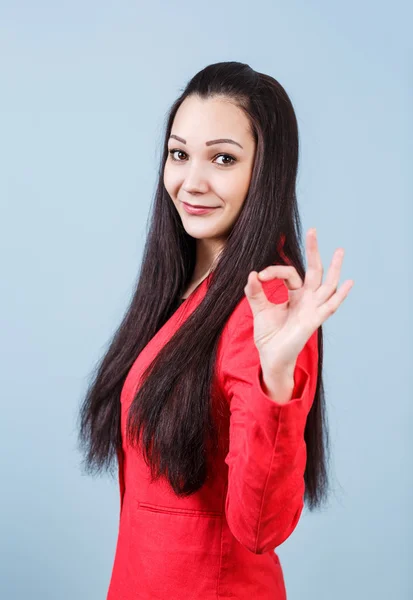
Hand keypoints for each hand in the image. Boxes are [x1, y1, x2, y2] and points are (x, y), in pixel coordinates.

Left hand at [244, 228, 353, 372]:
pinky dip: (340, 295)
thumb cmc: (269, 335)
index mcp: (294, 295)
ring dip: (334, 268)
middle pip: (314, 271)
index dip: (274, 271)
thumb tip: (251, 274)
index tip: (259, 276)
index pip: (289, 273)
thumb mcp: (259, 309)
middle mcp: (306, 299)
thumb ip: (255, 292)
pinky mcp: (314, 321)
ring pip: (327, 284)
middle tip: (313, 230)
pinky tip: (348, 283)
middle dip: (313, 251)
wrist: (270, 357)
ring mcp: (312, 309)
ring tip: (340, 250)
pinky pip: (330, 306)